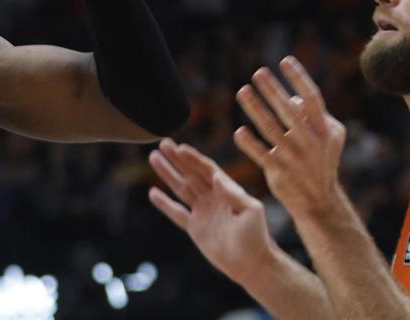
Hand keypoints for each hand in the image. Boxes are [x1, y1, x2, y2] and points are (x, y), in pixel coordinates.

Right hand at [148, 138, 278, 283]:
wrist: (251, 265)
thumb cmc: (256, 236)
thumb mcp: (251, 211)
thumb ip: (233, 194)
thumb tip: (217, 176)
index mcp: (228, 190)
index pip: (207, 169)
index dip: (194, 158)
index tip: (180, 147)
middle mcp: (214, 198)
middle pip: (192, 173)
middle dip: (178, 159)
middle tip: (163, 143)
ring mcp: (203, 212)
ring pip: (181, 188)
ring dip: (168, 174)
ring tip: (154, 158)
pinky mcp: (195, 228)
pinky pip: (177, 212)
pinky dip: (165, 203)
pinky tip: (153, 192)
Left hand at [234, 56, 346, 219]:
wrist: (319, 200)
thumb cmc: (321, 162)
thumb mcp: (329, 138)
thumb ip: (315, 116)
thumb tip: (296, 98)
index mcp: (325, 130)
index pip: (312, 98)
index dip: (299, 78)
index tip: (284, 61)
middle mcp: (311, 142)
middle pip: (289, 110)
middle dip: (273, 90)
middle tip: (257, 72)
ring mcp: (295, 157)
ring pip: (271, 129)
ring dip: (255, 108)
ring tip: (242, 90)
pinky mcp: (280, 172)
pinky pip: (262, 154)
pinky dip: (250, 143)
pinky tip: (239, 131)